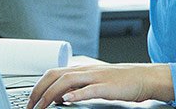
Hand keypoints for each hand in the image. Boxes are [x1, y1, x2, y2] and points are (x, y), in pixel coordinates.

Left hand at [26, 64, 173, 108]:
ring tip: (41, 106)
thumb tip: (61, 96)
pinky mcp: (108, 86)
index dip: (39, 85)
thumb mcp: (97, 82)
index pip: (54, 73)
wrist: (146, 77)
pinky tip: (67, 100)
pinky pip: (89, 89)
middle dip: (39, 91)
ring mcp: (97, 77)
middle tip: (29, 106)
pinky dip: (77, 94)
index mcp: (83, 70)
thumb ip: (79, 87)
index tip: (30, 100)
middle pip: (56, 75)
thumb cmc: (123, 82)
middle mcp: (87, 71)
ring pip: (68, 81)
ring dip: (51, 94)